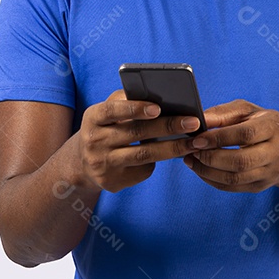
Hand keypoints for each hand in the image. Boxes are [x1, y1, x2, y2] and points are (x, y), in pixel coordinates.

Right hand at [77, 90, 199, 192]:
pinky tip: (172, 154)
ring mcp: (102, 164)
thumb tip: (162, 96)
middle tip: (193, 122)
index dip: (135, 108)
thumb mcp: (107, 112)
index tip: (158, 107)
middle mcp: (94, 141)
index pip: (113, 110)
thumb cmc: (105, 128)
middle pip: (136, 133)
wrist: (83, 163)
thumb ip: (127, 101)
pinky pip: (143, 170)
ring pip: (144, 155)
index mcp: (93, 117)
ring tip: (195, 142)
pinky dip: (159, 161)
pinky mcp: (112, 182)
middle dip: (168, 126)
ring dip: (173, 148)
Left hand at [182, 99, 278, 192]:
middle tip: (192, 151)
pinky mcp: (261, 186)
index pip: (245, 135)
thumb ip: (222, 113)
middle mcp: (278, 151)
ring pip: (236, 178)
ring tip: (191, 160)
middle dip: (211, 158)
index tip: (197, 139)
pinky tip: (200, 170)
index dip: (219, 138)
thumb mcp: (245, 110)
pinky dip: (212, 180)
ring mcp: (271, 172)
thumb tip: (199, 121)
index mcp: (274, 126)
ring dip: (208, 171)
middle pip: (241, 161)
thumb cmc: (259, 122)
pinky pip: (233, 188)